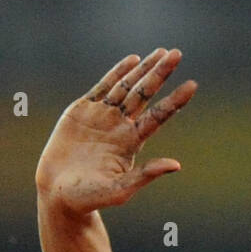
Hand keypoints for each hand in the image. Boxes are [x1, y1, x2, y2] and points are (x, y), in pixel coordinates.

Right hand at [36, 48, 196, 215]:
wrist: (58, 193)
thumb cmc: (90, 199)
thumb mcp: (120, 190)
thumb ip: (146, 175)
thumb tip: (177, 165)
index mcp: (131, 144)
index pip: (158, 117)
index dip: (174, 101)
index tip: (192, 85)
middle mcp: (120, 127)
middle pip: (145, 95)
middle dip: (160, 74)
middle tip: (177, 54)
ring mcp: (102, 117)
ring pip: (127, 86)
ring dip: (144, 69)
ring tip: (162, 52)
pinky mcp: (83, 110)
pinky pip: (104, 86)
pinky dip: (118, 72)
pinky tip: (133, 60)